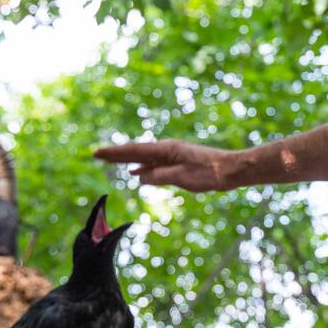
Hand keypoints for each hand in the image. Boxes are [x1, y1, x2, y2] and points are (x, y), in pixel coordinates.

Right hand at [93, 140, 236, 191]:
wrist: (231, 170)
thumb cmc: (210, 173)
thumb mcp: (183, 178)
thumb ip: (160, 177)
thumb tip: (141, 177)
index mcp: (167, 149)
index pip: (135, 151)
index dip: (115, 153)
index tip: (97, 153)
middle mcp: (167, 149)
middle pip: (136, 151)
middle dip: (116, 154)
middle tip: (96, 154)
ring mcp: (173, 156)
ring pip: (144, 158)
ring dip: (127, 160)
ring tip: (110, 161)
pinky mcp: (178, 163)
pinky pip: (154, 165)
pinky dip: (142, 167)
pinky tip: (136, 173)